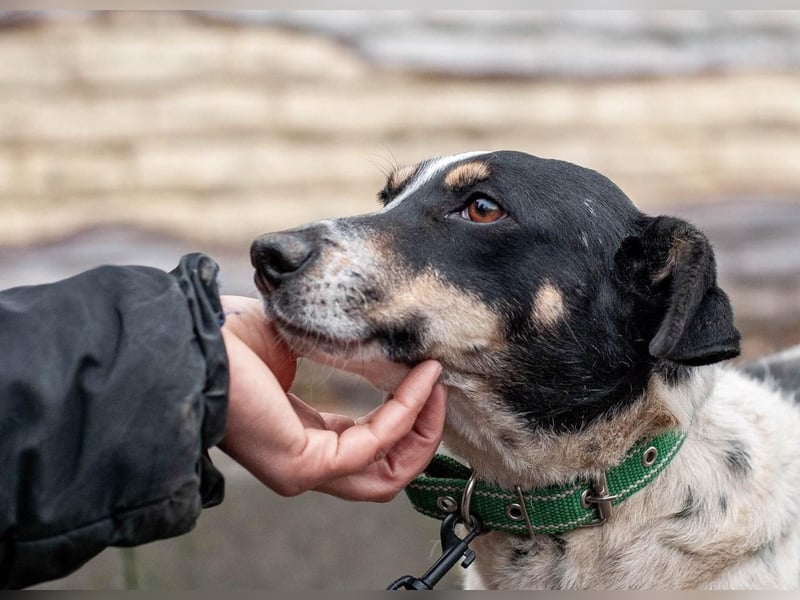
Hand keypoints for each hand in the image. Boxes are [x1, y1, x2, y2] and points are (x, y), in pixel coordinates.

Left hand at [217, 296, 446, 500]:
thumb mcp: (298, 344)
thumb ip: (339, 355)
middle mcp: (306, 461)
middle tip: (439, 390)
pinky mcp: (306, 463)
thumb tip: (378, 338)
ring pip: (387, 473)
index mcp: (303, 435)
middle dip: (422, 433)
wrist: (192, 337)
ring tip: (437, 386)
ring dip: (422, 428)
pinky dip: (406, 412)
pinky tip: (421, 379)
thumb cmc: (230, 338)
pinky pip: (375, 444)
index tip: (424, 375)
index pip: (368, 445)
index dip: (404, 414)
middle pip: (385, 473)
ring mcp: (305, 470)